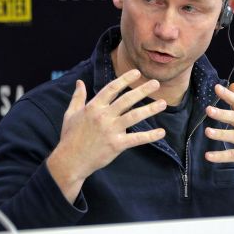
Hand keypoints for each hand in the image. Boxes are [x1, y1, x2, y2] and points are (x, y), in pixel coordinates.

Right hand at [47, 69, 166, 201]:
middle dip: (142, 90)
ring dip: (150, 109)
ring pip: (134, 116)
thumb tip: (79, 82)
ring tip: (163, 103)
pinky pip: (136, 139)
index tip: (136, 73)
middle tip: (156, 83)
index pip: (112, 88)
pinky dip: (150, 136)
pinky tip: (161, 132)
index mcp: (93, 107)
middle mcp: (103, 116)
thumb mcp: (71, 114)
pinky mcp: (116, 145)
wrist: (70, 161)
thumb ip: (77, 97)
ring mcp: (111, 130)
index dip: (125, 79)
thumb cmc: (70, 137)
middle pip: (127, 99)